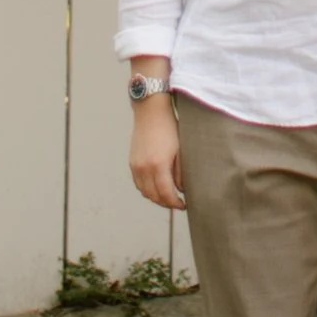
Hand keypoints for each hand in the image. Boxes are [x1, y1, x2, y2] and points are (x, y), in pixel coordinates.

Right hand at [130, 94, 184, 211]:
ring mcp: (136, 166)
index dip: (175, 203)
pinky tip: (157, 187)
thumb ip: (181, 173)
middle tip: (177, 203)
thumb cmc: (169, 128)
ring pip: (145, 192)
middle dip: (166, 203)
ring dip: (156, 198)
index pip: (166, 194)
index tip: (184, 205)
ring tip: (168, 196)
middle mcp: (144, 168)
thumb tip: (181, 189)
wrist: (151, 111)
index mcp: (158, 165)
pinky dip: (147, 189)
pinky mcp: (132, 162)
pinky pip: (138, 184)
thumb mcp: (180, 150)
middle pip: (154, 196)